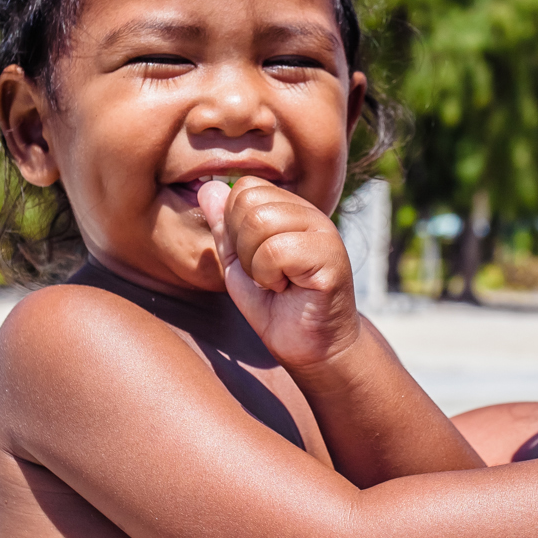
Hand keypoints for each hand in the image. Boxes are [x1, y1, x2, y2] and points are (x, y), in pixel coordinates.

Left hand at [198, 177, 360, 369]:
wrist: (312, 349)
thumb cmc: (277, 307)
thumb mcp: (238, 264)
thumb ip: (224, 228)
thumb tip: (207, 187)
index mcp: (290, 210)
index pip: (245, 187)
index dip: (234, 226)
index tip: (253, 259)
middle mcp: (309, 213)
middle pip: (249, 199)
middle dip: (242, 245)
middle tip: (264, 274)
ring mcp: (323, 231)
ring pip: (260, 221)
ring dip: (255, 264)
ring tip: (276, 281)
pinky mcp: (330, 255)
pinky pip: (275, 250)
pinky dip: (269, 277)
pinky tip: (287, 289)